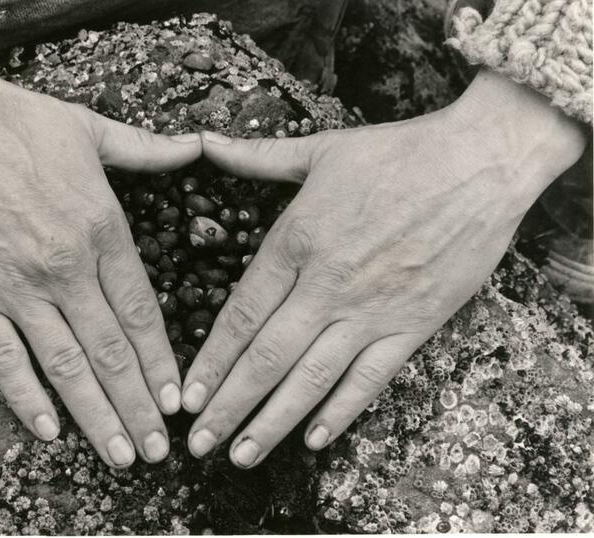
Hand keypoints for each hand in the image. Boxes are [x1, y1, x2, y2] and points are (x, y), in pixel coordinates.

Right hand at [0, 1, 200, 466]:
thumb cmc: (11, 118)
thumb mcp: (91, 128)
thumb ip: (148, 150)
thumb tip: (194, 147)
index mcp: (102, 230)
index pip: (142, 313)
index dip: (161, 362)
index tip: (176, 400)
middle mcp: (67, 268)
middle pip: (113, 352)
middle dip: (139, 406)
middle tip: (158, 450)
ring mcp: (18, 287)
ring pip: (67, 366)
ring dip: (97, 416)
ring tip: (120, 455)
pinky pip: (4, 358)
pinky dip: (26, 397)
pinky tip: (48, 430)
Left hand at [183, 69, 586, 466]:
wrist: (480, 162)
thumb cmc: (399, 153)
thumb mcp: (321, 149)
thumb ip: (256, 157)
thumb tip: (205, 144)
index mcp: (297, 241)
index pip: (240, 314)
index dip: (209, 361)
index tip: (186, 395)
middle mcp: (327, 284)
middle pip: (265, 357)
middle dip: (227, 405)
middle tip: (197, 444)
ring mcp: (371, 310)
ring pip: (311, 378)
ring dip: (271, 422)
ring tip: (240, 456)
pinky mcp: (413, 325)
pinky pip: (370, 379)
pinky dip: (341, 412)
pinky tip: (314, 440)